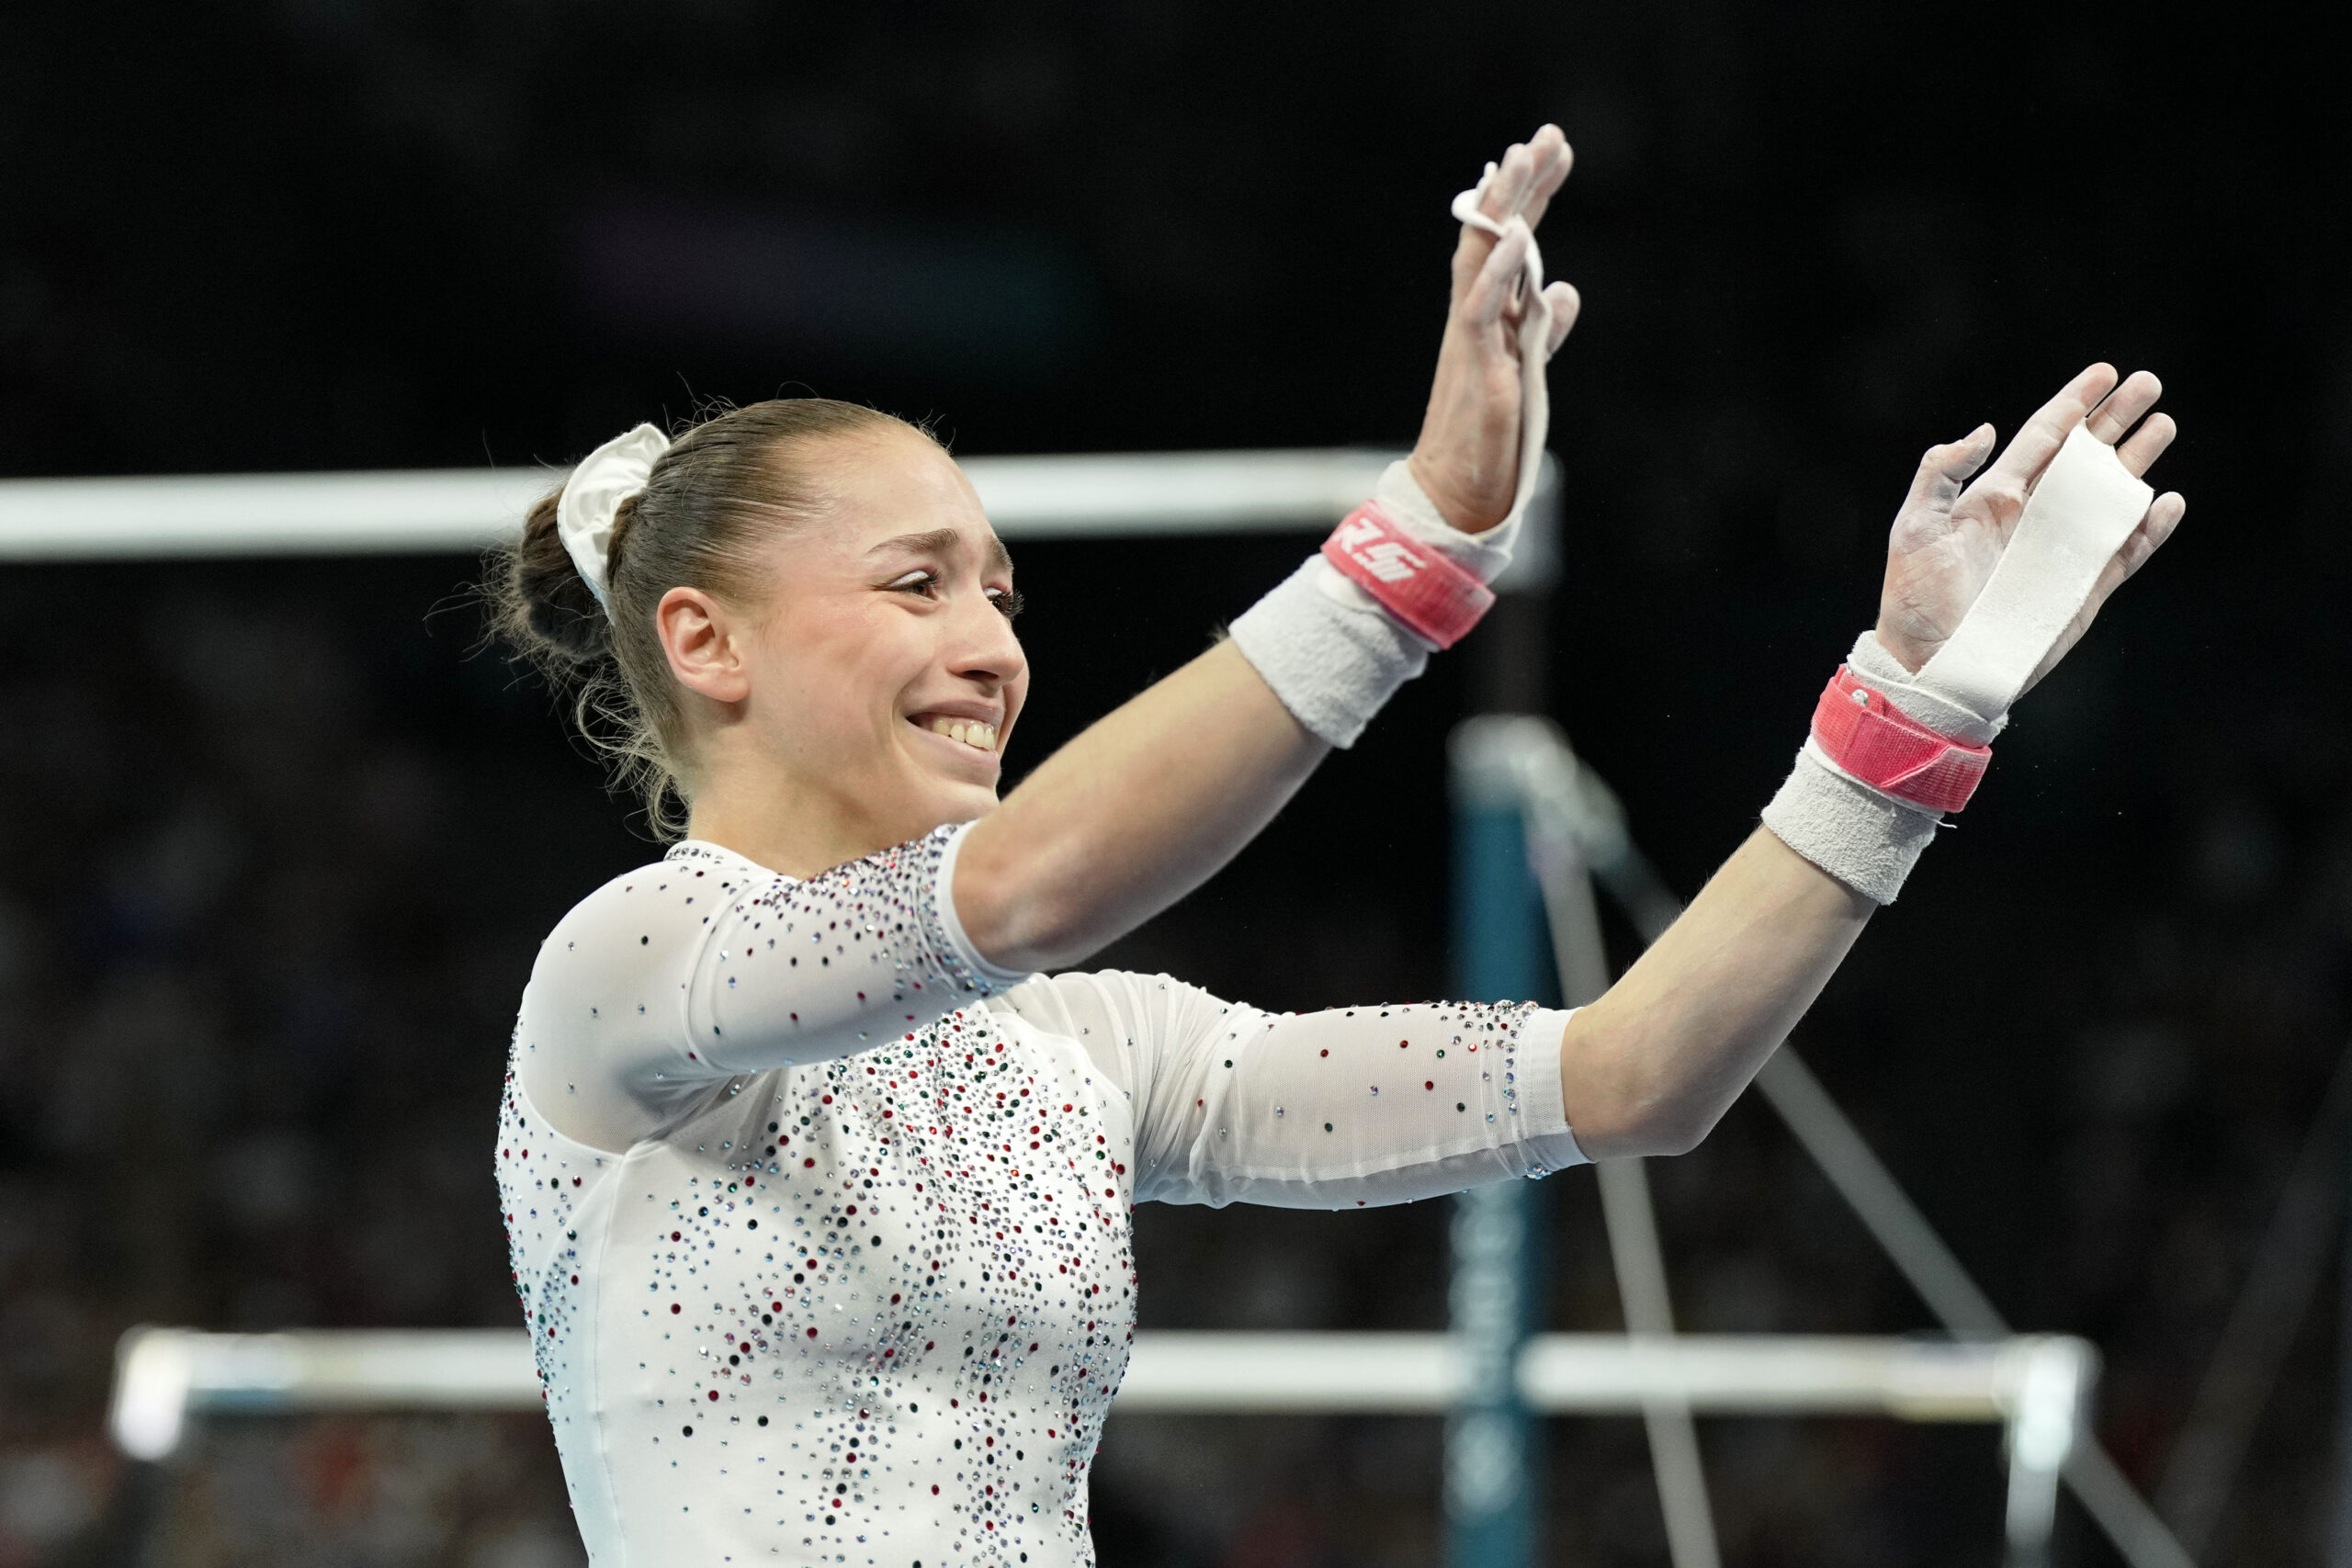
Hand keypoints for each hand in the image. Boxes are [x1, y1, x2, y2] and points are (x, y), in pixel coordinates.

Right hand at [1407, 126, 1582, 533]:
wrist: (1456, 493)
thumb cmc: (1488, 438)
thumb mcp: (1529, 372)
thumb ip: (1543, 330)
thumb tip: (1563, 288)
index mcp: (1490, 316)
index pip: (1511, 243)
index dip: (1532, 196)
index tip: (1554, 151)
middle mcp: (1475, 317)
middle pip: (1491, 236)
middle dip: (1518, 185)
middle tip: (1544, 136)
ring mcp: (1472, 338)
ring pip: (1479, 258)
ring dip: (1501, 208)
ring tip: (1519, 158)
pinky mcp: (1475, 367)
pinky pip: (1481, 308)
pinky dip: (1497, 270)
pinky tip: (1516, 235)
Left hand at [1875, 363, 2186, 688]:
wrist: (1933, 661)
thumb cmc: (1915, 597)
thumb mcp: (1915, 526)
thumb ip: (1942, 472)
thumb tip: (1987, 429)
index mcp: (1995, 496)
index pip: (2044, 437)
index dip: (2074, 403)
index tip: (2105, 373)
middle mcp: (2034, 516)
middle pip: (2085, 457)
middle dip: (2117, 419)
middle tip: (2149, 384)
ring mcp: (2061, 550)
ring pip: (2111, 496)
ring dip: (2138, 461)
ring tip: (2163, 425)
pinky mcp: (2082, 588)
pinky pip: (2124, 551)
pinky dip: (2149, 529)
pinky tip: (2167, 501)